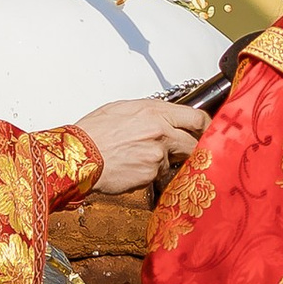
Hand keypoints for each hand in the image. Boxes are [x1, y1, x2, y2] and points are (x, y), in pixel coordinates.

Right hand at [71, 99, 206, 196]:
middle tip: (180, 150)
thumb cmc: (93, 132)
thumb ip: (149, 112)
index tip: (204, 131)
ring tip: (139, 157)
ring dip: (164, 162)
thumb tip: (163, 115)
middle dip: (190, 148)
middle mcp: (161, 131)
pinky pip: (159, 175)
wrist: (78, 156)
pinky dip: (149, 173)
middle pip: (194, 142)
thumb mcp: (122, 109)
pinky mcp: (151, 174)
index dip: (204, 126)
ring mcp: (158, 155)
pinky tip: (132, 167)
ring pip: (175, 161)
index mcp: (154, 111)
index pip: (196, 118)